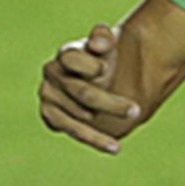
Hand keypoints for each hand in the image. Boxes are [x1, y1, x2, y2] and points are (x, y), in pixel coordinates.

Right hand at [36, 23, 139, 153]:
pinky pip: (71, 129)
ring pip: (77, 115)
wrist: (105, 79)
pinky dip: (94, 139)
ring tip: (128, 129)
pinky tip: (115, 146)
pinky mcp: (51, 116)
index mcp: (66, 54)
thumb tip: (98, 44)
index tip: (104, 69)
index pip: (72, 59)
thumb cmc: (107, 61)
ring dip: (104, 122)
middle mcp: (52, 72)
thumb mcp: (110, 47)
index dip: (90, 67)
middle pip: (81, 92)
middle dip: (109, 102)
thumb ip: (104, 39)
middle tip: (136, 110)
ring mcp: (48, 96)